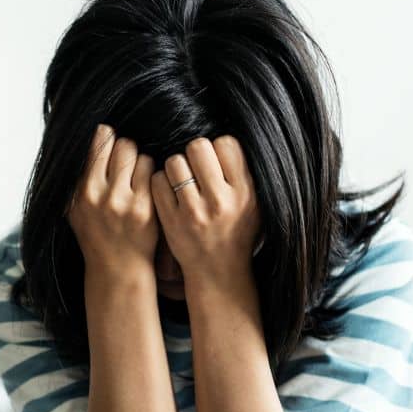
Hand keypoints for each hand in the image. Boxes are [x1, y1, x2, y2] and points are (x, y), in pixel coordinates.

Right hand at [66, 124, 156, 276]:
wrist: (116, 268)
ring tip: (136, 178)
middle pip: (122, 144)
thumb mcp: (75, 208)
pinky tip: (147, 189)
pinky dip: (151, 176)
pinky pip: (153, 173)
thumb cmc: (96, 234)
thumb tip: (90, 136)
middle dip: (126, 149)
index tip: (111, 147)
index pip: (98, 141)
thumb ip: (78, 177)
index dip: (108, 139)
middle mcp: (99, 195)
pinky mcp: (145, 209)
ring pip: (140, 156)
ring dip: (140, 162)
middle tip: (126, 163)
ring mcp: (123, 202)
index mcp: (81, 191)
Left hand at [150, 136, 260, 289]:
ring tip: (182, 181)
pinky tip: (169, 193)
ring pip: (175, 162)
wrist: (219, 272)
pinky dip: (161, 182)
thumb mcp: (255, 204)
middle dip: (194, 153)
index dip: (217, 147)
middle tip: (195, 168)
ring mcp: (193, 212)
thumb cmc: (237, 232)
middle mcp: (220, 201)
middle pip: (198, 146)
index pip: (226, 143)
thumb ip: (243, 173)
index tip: (215, 162)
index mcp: (245, 192)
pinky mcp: (171, 221)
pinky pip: (158, 182)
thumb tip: (223, 139)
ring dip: (176, 167)